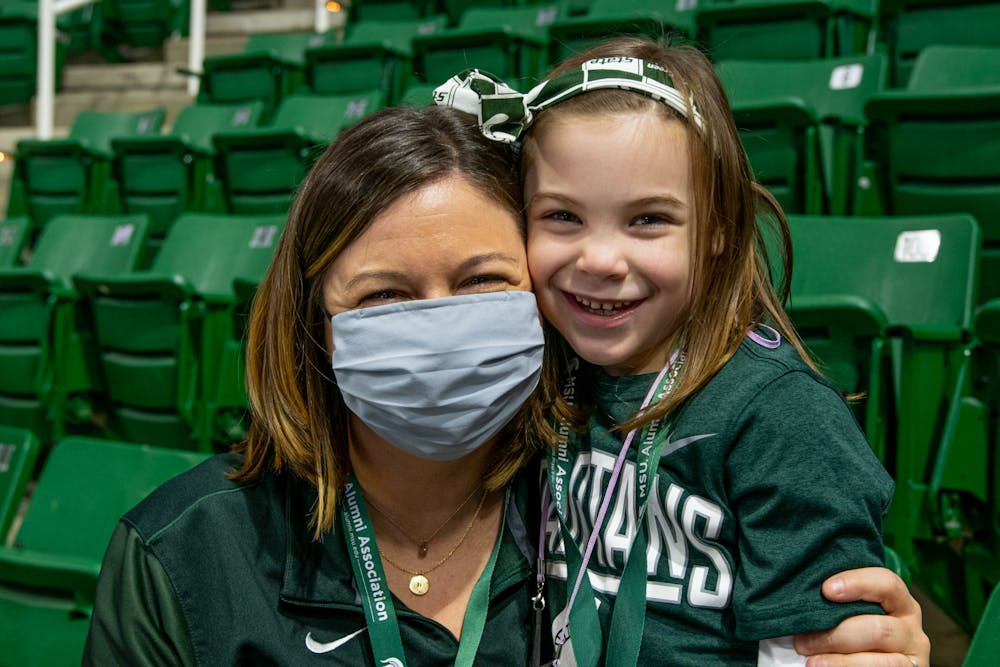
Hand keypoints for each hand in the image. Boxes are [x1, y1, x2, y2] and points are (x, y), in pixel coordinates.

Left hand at [793, 567, 930, 666]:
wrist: (864, 658)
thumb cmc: (850, 630)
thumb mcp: (850, 611)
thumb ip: (838, 601)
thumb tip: (802, 593)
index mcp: (898, 601)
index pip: (887, 583)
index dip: (857, 583)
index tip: (826, 590)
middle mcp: (910, 628)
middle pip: (878, 628)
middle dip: (835, 634)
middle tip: (802, 640)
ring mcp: (910, 657)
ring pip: (879, 659)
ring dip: (840, 660)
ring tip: (812, 661)